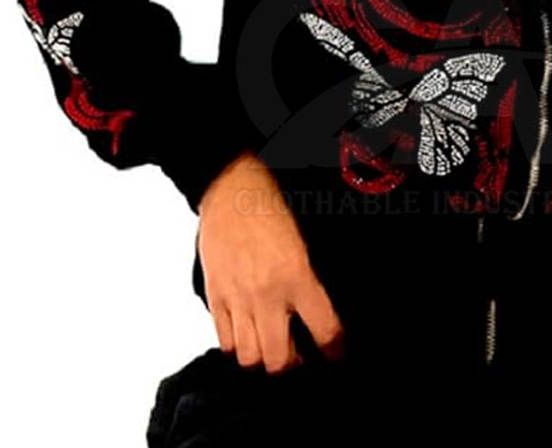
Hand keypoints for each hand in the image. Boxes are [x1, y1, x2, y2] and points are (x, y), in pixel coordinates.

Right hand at [197, 151, 344, 370]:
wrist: (231, 187)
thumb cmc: (271, 206)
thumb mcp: (304, 239)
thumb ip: (310, 277)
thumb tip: (321, 308)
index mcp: (297, 275)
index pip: (324, 329)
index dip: (334, 349)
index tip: (336, 354)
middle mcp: (266, 293)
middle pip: (280, 360)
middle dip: (294, 365)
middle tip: (301, 355)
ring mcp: (237, 297)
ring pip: (249, 358)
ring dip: (263, 358)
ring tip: (272, 348)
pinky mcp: (215, 296)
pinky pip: (224, 341)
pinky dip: (237, 347)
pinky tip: (247, 336)